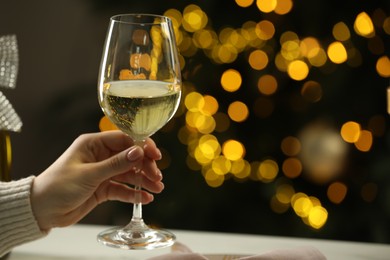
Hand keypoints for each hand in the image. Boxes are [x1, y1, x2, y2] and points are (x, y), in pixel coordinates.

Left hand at [30, 131, 163, 230]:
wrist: (42, 210)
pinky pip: (123, 189)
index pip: (124, 139)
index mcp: (94, 144)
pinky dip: (134, 193)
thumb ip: (116, 164)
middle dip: (145, 166)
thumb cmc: (58, 186)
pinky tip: (145, 198)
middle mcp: (101, 156)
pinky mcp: (103, 188)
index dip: (142, 146)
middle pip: (130, 157)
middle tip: (157, 176)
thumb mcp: (89, 174)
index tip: (155, 155)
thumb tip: (139, 152)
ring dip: (143, 180)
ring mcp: (103, 172)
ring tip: (157, 188)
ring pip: (129, 173)